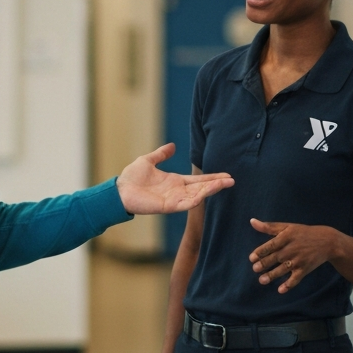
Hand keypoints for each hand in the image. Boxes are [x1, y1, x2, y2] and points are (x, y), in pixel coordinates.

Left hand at [117, 143, 232, 214]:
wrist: (119, 190)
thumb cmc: (132, 178)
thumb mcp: (148, 161)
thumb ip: (161, 154)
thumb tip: (172, 146)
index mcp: (175, 181)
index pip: (198, 180)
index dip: (212, 177)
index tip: (226, 174)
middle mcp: (178, 191)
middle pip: (202, 188)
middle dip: (217, 184)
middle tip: (232, 180)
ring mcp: (175, 199)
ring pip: (198, 195)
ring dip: (211, 189)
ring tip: (225, 183)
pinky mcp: (169, 206)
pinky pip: (187, 203)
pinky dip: (198, 198)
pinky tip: (207, 192)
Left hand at [248, 219, 340, 292]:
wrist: (327, 241)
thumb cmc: (303, 233)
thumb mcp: (287, 227)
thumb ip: (269, 226)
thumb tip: (252, 221)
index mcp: (286, 237)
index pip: (271, 245)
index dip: (260, 252)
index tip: (252, 258)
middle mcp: (291, 249)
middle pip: (275, 258)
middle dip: (264, 264)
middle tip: (255, 269)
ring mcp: (298, 260)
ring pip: (283, 270)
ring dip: (272, 276)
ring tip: (262, 280)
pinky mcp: (304, 269)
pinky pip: (295, 279)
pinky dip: (289, 285)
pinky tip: (280, 290)